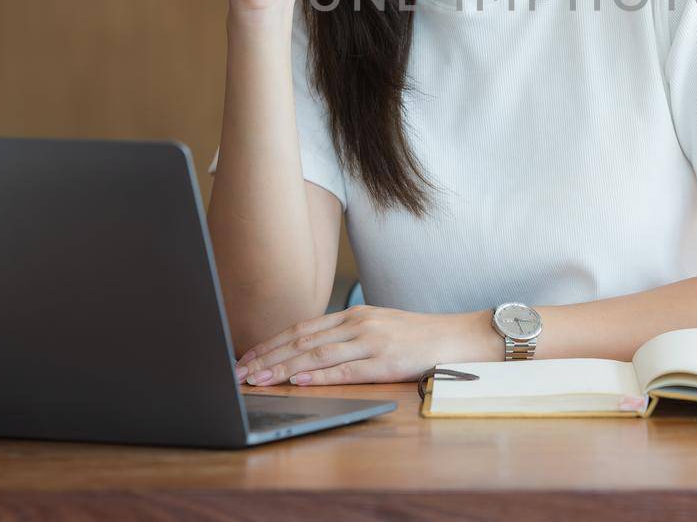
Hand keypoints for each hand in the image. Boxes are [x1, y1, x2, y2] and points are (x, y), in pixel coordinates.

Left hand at [234, 306, 500, 386]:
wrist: (456, 336)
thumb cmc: (417, 336)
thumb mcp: (378, 326)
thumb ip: (346, 335)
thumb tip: (311, 351)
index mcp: (354, 315)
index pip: (302, 328)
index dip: (271, 343)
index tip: (247, 358)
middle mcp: (358, 324)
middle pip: (302, 341)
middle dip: (267, 357)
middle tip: (239, 372)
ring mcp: (371, 342)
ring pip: (316, 355)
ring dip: (282, 369)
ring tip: (257, 380)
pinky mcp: (384, 361)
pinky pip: (344, 370)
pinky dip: (317, 376)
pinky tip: (296, 381)